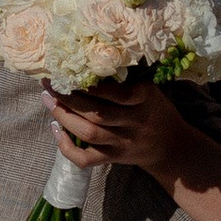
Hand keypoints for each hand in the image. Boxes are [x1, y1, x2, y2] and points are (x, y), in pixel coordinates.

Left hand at [46, 76, 194, 183]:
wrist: (171, 147)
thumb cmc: (156, 111)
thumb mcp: (151, 90)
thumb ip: (127, 81)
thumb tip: (90, 62)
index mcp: (145, 100)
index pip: (118, 93)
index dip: (93, 86)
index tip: (73, 72)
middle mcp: (134, 123)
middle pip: (97, 113)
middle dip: (68, 98)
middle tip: (50, 84)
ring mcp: (123, 143)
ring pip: (88, 133)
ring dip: (64, 116)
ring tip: (49, 100)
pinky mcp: (114, 158)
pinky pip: (86, 158)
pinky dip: (66, 146)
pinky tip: (56, 129)